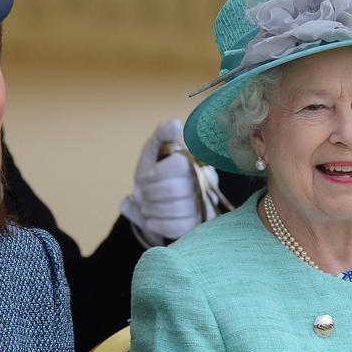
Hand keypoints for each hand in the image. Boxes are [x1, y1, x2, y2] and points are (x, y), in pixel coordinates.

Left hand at [120, 119, 218, 247]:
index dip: (160, 172)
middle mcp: (207, 181)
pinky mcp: (200, 224)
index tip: (148, 175)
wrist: (150, 204)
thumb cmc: (154, 173)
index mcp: (196, 159)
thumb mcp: (154, 149)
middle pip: (179, 189)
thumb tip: (175, 124)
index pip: (181, 164)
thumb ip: (163, 134)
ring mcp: (205, 204)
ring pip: (180, 209)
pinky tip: (152, 220)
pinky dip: (159, 224)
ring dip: (154, 209)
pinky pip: (180, 227)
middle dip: (152, 193)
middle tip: (144, 194)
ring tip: (147, 206)